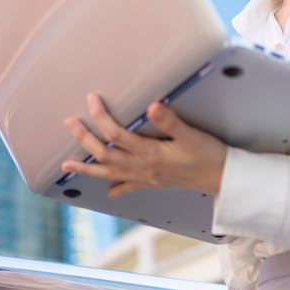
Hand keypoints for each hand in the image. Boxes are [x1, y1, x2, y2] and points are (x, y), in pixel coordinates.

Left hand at [62, 93, 227, 198]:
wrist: (222, 178)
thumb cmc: (208, 155)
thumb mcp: (192, 135)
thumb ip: (170, 121)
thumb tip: (151, 106)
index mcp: (150, 153)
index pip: (117, 134)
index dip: (101, 117)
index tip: (92, 99)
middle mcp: (143, 167)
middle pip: (105, 154)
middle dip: (84, 139)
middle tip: (69, 123)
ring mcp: (146, 177)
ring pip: (109, 173)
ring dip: (87, 168)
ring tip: (67, 166)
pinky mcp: (154, 182)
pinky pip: (129, 187)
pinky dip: (116, 188)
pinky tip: (108, 190)